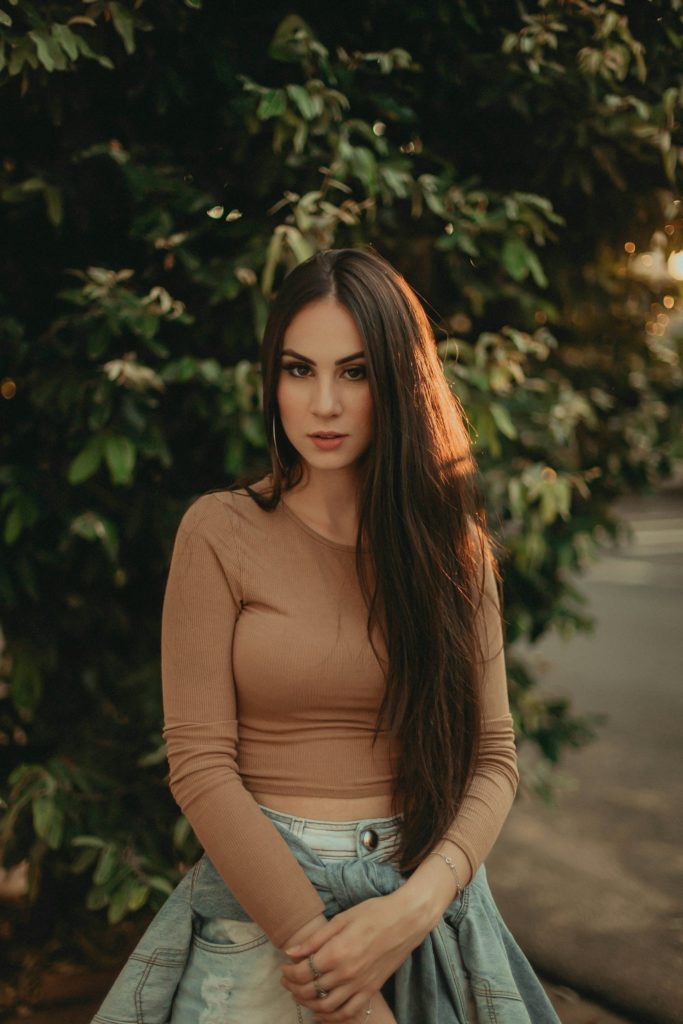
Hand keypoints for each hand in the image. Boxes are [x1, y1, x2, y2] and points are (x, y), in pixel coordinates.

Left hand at [279, 892, 426, 1021]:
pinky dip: (332, 1019)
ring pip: (326, 1006)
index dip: (289, 973)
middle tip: (287, 981)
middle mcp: (346, 973)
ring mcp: (360, 985)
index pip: (303, 971)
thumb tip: (291, 952)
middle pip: (311, 990)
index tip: (284, 968)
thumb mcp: (341, 919)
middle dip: (294, 988)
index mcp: (337, 952)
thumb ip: (315, 939)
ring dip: (308, 1003)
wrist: (406, 920)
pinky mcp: (371, 990)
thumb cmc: (374, 913)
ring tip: (299, 995)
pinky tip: (321, 1014)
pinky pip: (348, 1013)